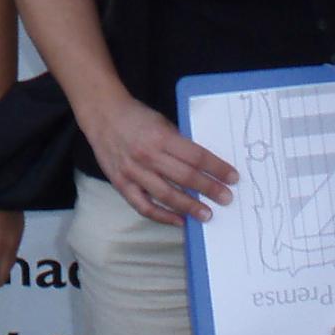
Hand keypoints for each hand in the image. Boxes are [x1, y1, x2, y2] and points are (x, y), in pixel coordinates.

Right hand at [79, 97, 235, 224]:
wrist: (102, 114)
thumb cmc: (136, 117)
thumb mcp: (162, 123)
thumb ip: (179, 144)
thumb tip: (203, 166)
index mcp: (161, 137)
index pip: (196, 156)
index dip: (217, 168)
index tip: (232, 177)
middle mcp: (147, 155)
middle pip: (185, 177)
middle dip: (209, 189)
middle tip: (226, 199)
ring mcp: (133, 171)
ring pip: (166, 195)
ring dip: (189, 207)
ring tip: (207, 215)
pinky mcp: (121, 183)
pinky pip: (143, 206)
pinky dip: (162, 216)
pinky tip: (178, 220)